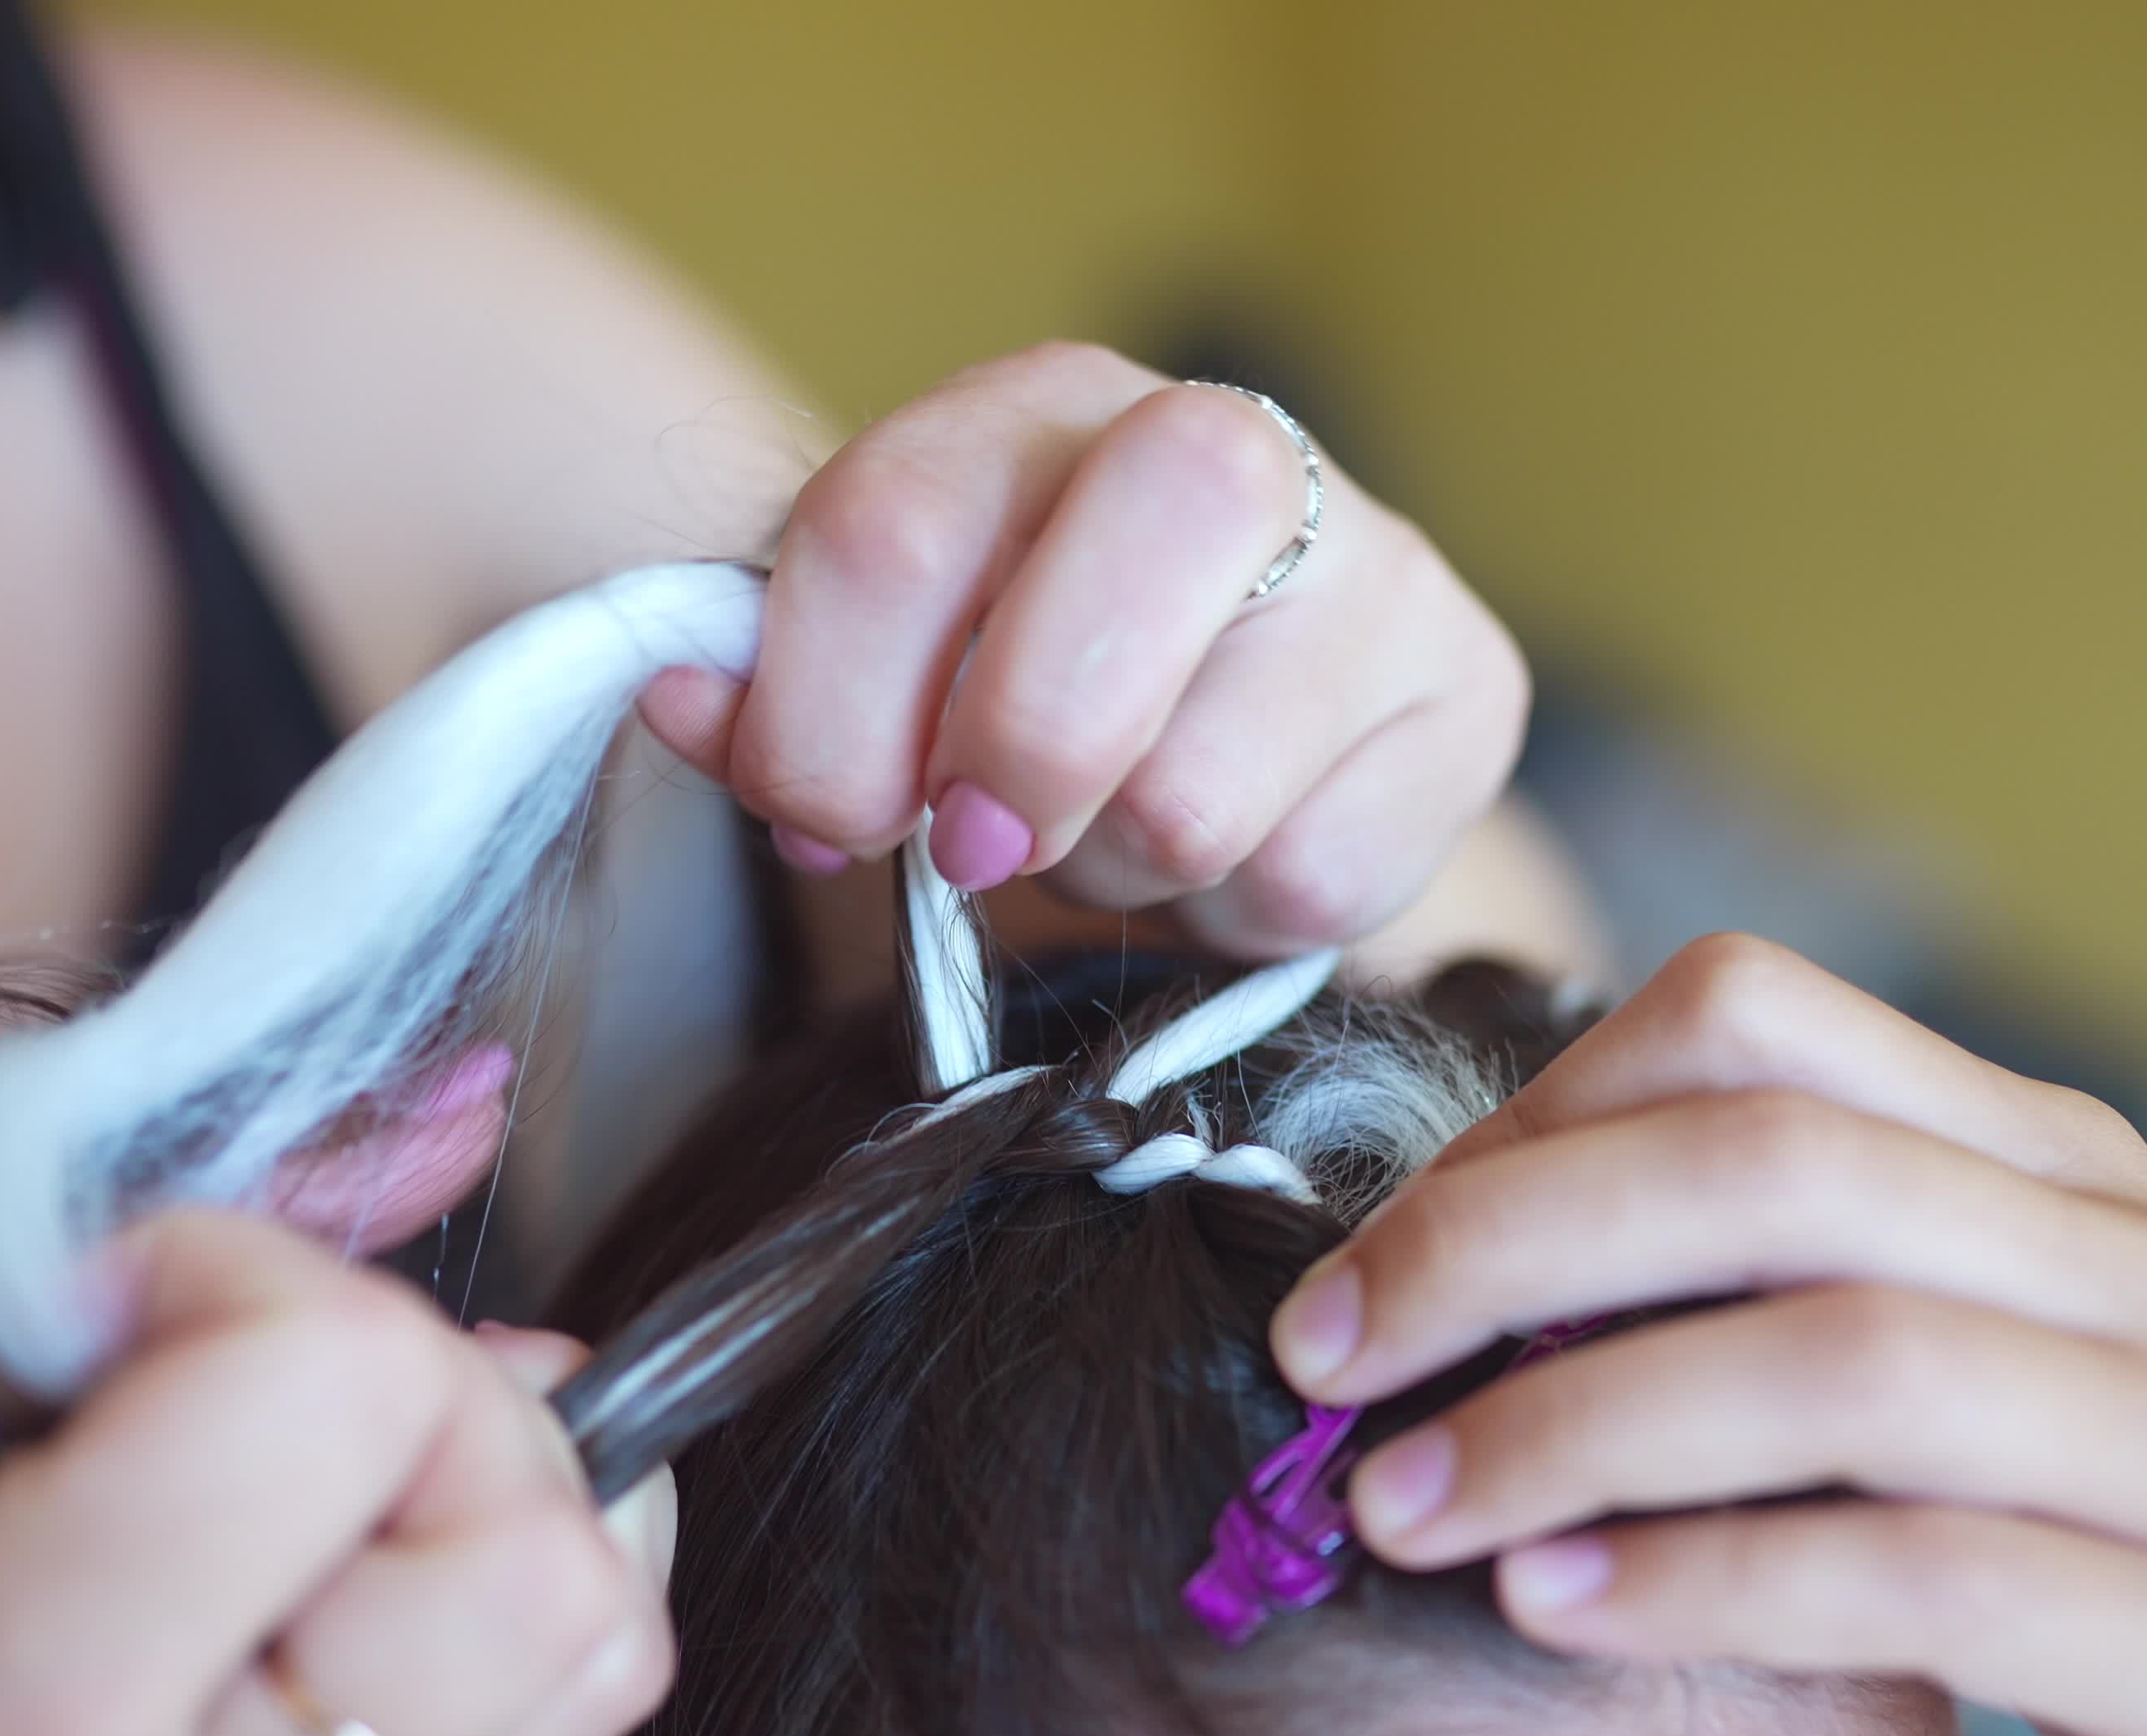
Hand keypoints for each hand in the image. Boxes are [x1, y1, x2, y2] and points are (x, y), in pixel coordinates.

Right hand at [0, 1211, 674, 1735]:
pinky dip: (478, 1620)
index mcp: (24, 1712)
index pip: (354, 1389)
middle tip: (234, 1403)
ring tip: (274, 1508)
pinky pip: (548, 1727)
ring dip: (474, 1517)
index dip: (242, 1281)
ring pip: (592, 1650)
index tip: (107, 1310)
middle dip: (421, 1408)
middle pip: (545, 1560)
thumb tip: (455, 1127)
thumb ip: (147, 1230)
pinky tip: (314, 1597)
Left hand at [635, 342, 1529, 956]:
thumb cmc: (1022, 694)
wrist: (1232, 735)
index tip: (830, 817)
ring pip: (1201, 787)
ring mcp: (1376, 568)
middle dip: (1020, 755)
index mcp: (1039, 409)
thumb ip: (770, 691)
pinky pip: (1312, 880)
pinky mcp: (1467, 700)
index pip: (897, 524)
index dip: (828, 713)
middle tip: (980, 847)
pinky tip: (1230, 849)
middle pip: (1131, 562)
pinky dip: (1234, 916)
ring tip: (1117, 830)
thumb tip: (680, 697)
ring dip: (1117, 866)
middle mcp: (1224, 444)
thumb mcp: (876, 678)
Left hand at [1268, 934, 2146, 1735]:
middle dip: (1499, 1252)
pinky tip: (1555, 1609)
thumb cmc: (2083, 1563)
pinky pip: (1919, 1574)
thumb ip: (1766, 1290)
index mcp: (2063, 1169)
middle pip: (1776, 1170)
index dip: (1531, 1115)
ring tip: (1405, 1505)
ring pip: (1844, 1363)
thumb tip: (1442, 1257)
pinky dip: (1703, 1584)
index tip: (1378, 1254)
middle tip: (1324, 1364)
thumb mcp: (1949, 1380)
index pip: (1758, 1021)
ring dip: (1571, 1427)